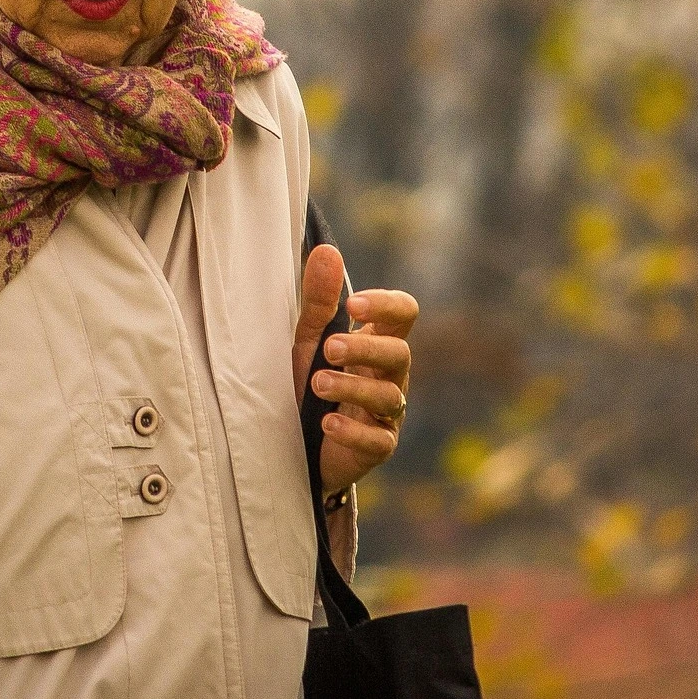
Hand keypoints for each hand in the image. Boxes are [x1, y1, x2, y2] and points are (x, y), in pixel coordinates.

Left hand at [292, 242, 415, 500]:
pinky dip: (353, 432)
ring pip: (390, 397)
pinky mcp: (378, 447)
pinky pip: (379, 440)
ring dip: (353, 388)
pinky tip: (328, 424)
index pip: (404, 313)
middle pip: (400, 353)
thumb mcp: (307, 340)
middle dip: (366, 349)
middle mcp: (389, 375)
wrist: (293, 443)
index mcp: (377, 340)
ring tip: (318, 384)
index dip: (385, 305)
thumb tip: (327, 250)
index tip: (352, 304)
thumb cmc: (307, 383)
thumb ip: (318, 300)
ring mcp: (387, 413)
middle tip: (329, 349)